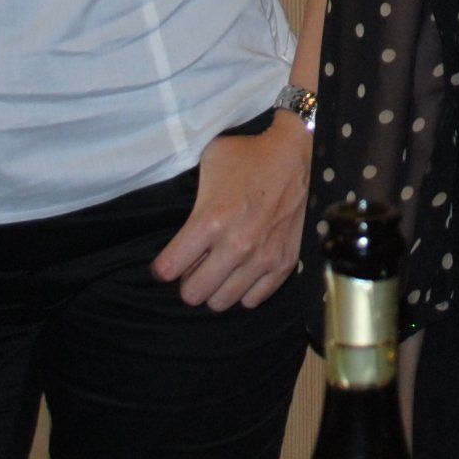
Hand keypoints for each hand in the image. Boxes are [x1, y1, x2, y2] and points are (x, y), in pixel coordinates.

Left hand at [151, 118, 310, 310]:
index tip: (166, 264)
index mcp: (211, 220)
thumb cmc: (248, 156)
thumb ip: (191, 196)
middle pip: (193, 294)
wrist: (296, 155)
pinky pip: (252, 300)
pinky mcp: (284, 264)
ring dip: (215, 289)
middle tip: (193, 269)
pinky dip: (243, 291)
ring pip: (221, 302)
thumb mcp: (208, 163)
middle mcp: (236, 245)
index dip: (162, 268)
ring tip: (218, 272)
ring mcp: (262, 258)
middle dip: (187, 282)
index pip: (170, 268)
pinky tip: (241, 272)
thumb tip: (178, 227)